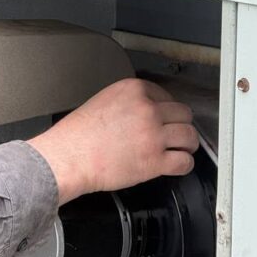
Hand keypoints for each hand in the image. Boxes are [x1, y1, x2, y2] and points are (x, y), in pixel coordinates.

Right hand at [28, 79, 197, 203]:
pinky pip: (184, 162)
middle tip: (175, 133)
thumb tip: (143, 112)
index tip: (165, 118)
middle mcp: (147, 110)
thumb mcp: (102, 102)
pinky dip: (185, 164)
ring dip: (188, 144)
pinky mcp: (154, 161)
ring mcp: (153, 135)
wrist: (67, 159)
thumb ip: (127, 103)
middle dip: (180, 124)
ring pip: (189, 136)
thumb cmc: (76, 137)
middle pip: (183, 113)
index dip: (167, 109)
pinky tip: (179, 165)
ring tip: (183, 149)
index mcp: (134, 91)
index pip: (166, 95)